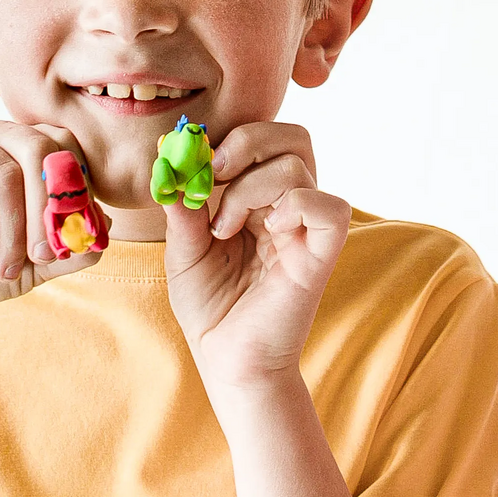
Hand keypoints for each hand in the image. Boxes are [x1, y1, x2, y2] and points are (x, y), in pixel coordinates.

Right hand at [0, 119, 111, 326]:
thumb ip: (76, 240)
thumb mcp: (46, 258)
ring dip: (11, 232)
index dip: (76, 190)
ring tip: (6, 269)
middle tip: (43, 256)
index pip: (66, 144)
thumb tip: (104, 222)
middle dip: (47, 209)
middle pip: (38, 149)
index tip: (73, 236)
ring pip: (5, 174)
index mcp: (26, 143)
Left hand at [161, 123, 342, 390]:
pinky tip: (268, 230)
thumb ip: (182, 206)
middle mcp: (289, 206)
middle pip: (292, 136)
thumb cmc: (210, 308)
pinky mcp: (322, 254)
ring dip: (249, 187)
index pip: (263, 138)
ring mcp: (307, 228)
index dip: (230, 136)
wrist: (227, 361)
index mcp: (261, 198)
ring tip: (225, 227)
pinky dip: (296, 205)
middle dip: (247, 141)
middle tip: (212, 171)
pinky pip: (329, 207)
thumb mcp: (183, 249)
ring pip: (297, 165)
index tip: (192, 157)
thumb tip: (168, 161)